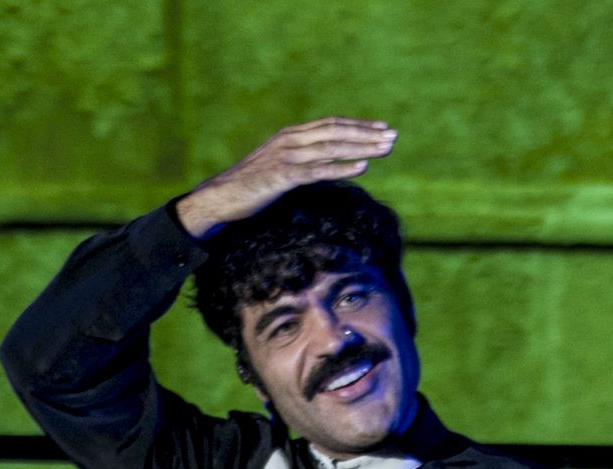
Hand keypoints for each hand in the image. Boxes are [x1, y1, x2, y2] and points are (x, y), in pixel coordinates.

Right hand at [175, 118, 396, 239]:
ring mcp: (286, 156)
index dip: (357, 125)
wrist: (219, 200)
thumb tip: (324, 171)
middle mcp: (290, 140)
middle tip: (393, 137)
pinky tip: (362, 168)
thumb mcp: (278, 172)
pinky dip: (342, 167)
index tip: (381, 129)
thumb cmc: (248, 190)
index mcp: (290, 136)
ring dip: (362, 147)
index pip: (330, 124)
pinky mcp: (282, 176)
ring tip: (386, 149)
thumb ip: (300, 166)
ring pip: (331, 147)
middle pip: (336, 131)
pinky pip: (318, 170)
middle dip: (367, 134)